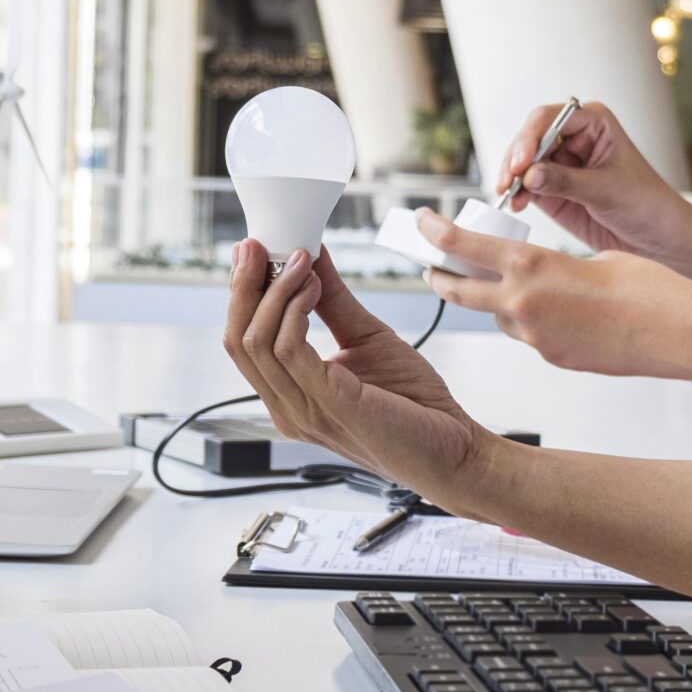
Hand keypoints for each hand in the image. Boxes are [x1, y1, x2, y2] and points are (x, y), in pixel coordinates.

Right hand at [220, 242, 497, 505]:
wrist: (454, 447)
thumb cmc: (414, 402)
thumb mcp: (364, 336)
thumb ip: (331, 300)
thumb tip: (310, 251)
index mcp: (289, 394)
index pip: (242, 341)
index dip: (241, 293)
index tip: (253, 248)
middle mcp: (287, 407)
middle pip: (238, 340)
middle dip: (244, 286)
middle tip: (257, 244)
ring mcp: (304, 411)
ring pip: (257, 342)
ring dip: (276, 291)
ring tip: (302, 260)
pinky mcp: (330, 406)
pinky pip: (290, 351)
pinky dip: (295, 310)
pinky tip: (314, 288)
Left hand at [420, 215, 691, 378]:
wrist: (674, 332)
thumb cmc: (645, 287)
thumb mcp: (591, 258)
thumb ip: (555, 265)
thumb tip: (545, 276)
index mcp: (531, 265)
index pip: (464, 247)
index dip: (436, 233)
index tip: (422, 224)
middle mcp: (524, 304)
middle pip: (460, 291)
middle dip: (441, 278)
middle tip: (432, 269)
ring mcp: (536, 338)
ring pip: (499, 317)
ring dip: (497, 303)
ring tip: (520, 289)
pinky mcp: (554, 359)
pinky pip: (530, 337)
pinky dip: (533, 324)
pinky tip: (562, 315)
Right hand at [493, 101, 691, 261]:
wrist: (656, 236)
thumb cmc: (646, 203)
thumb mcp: (607, 191)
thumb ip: (567, 182)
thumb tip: (530, 175)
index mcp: (593, 122)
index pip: (550, 118)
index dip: (531, 137)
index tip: (522, 162)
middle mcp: (573, 137)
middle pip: (530, 138)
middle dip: (516, 158)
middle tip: (508, 181)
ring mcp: (560, 163)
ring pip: (523, 162)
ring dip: (511, 177)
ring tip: (508, 196)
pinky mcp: (552, 188)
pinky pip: (526, 185)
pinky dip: (516, 193)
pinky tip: (515, 204)